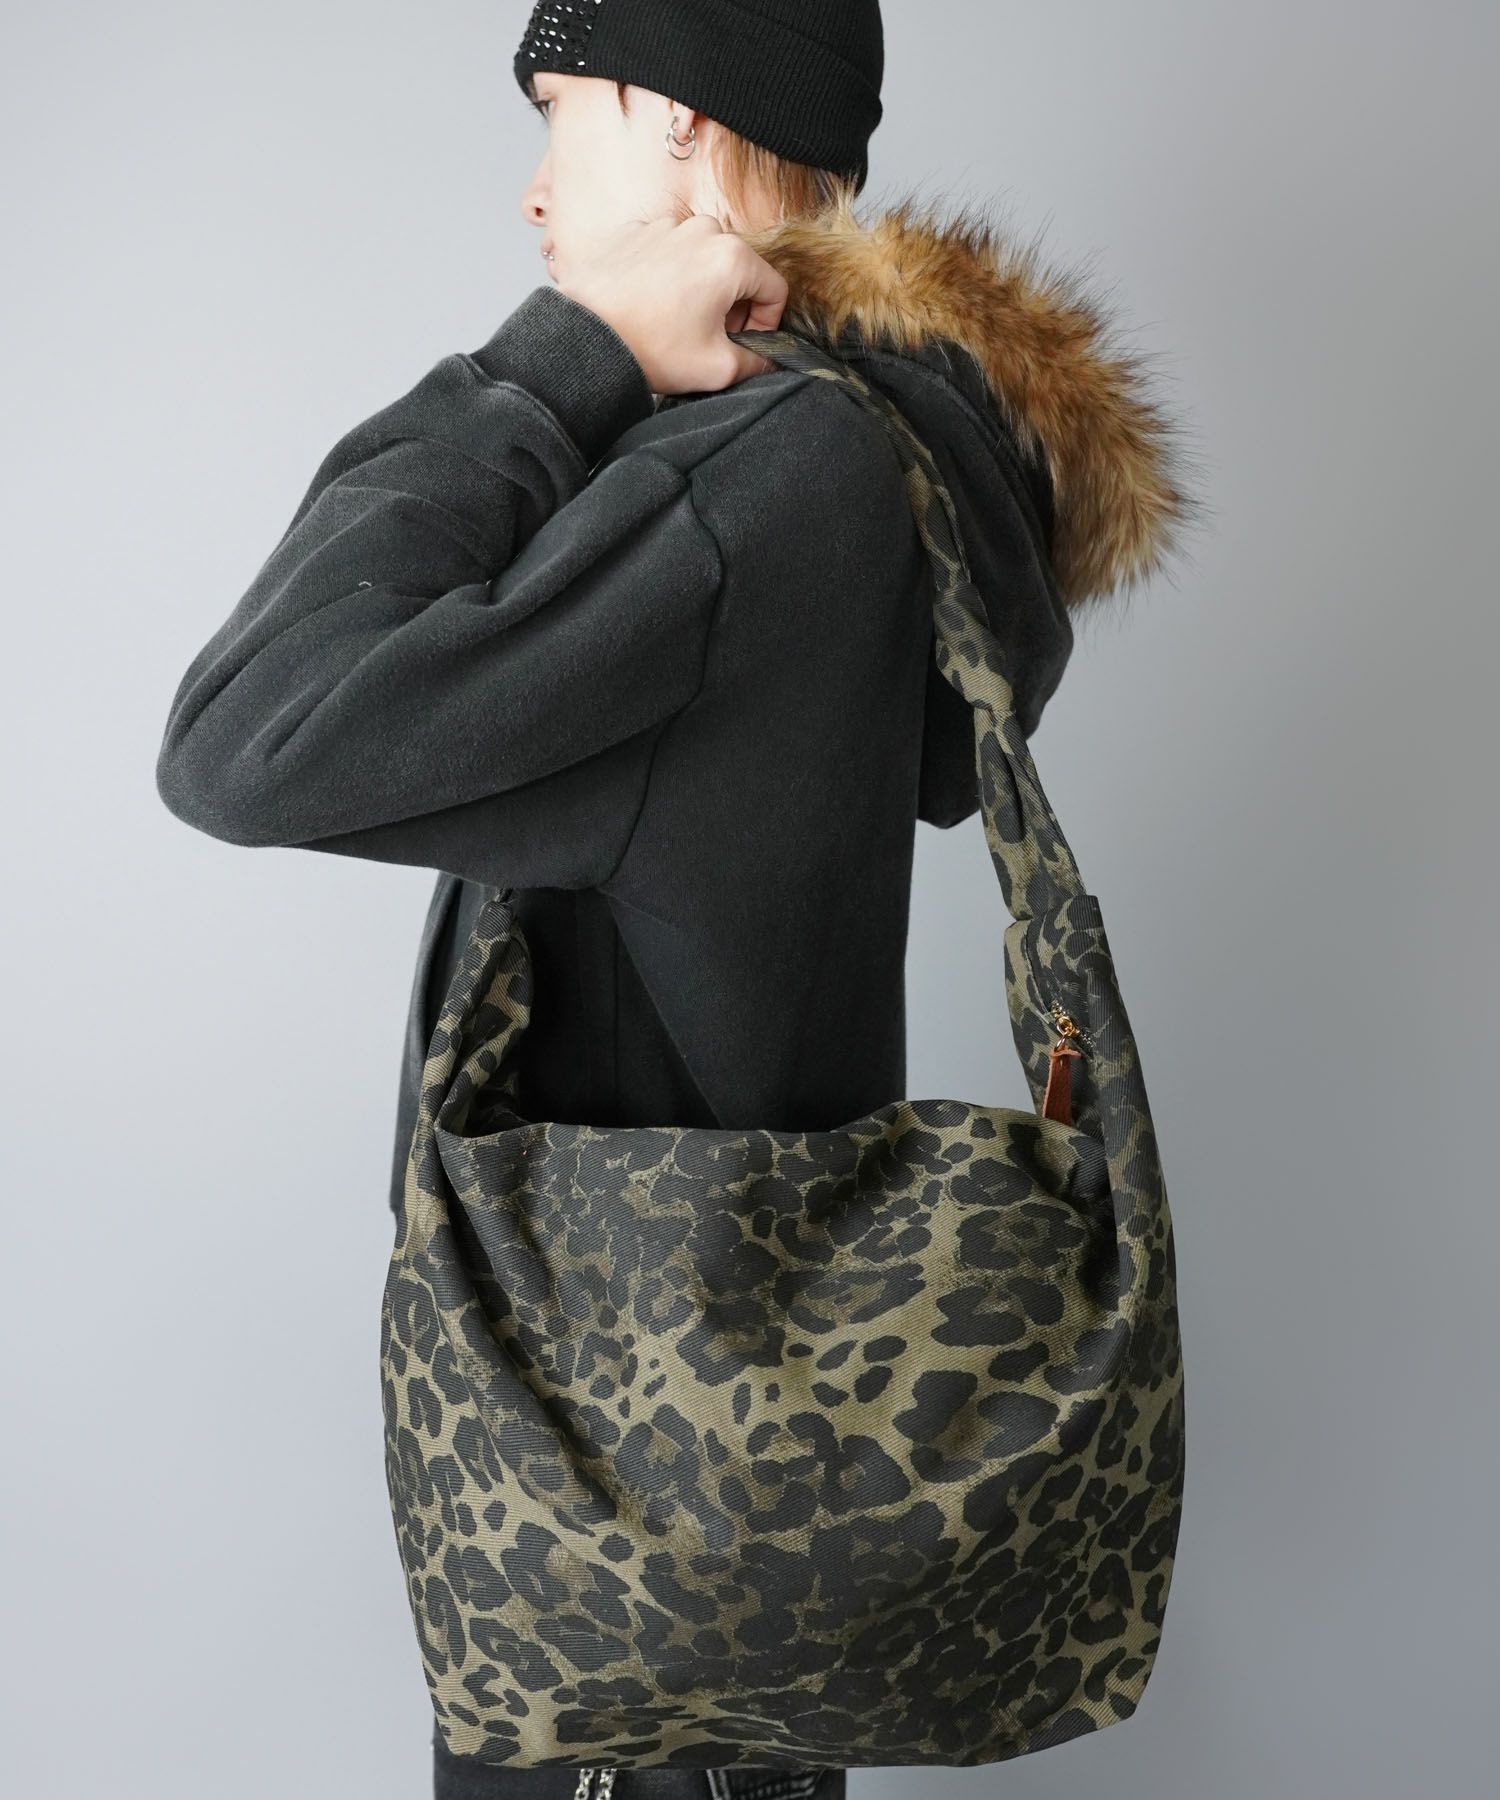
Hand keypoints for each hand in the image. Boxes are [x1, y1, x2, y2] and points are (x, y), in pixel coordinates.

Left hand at [556, 212, 788, 395]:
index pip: (775, 289)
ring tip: (675, 322)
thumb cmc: (650, 348)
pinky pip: (668, 252)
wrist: (586, 335)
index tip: (745, 343)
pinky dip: (668, 276)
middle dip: (733, 304)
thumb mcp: (719, 368)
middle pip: (739, 270)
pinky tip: (650, 305)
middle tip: (708, 337)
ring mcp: (666, 225)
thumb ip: (758, 363)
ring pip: (702, 259)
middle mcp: (703, 229)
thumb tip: (771, 360)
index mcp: (732, 257)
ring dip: (700, 288)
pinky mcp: (636, 231)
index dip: (766, 323)